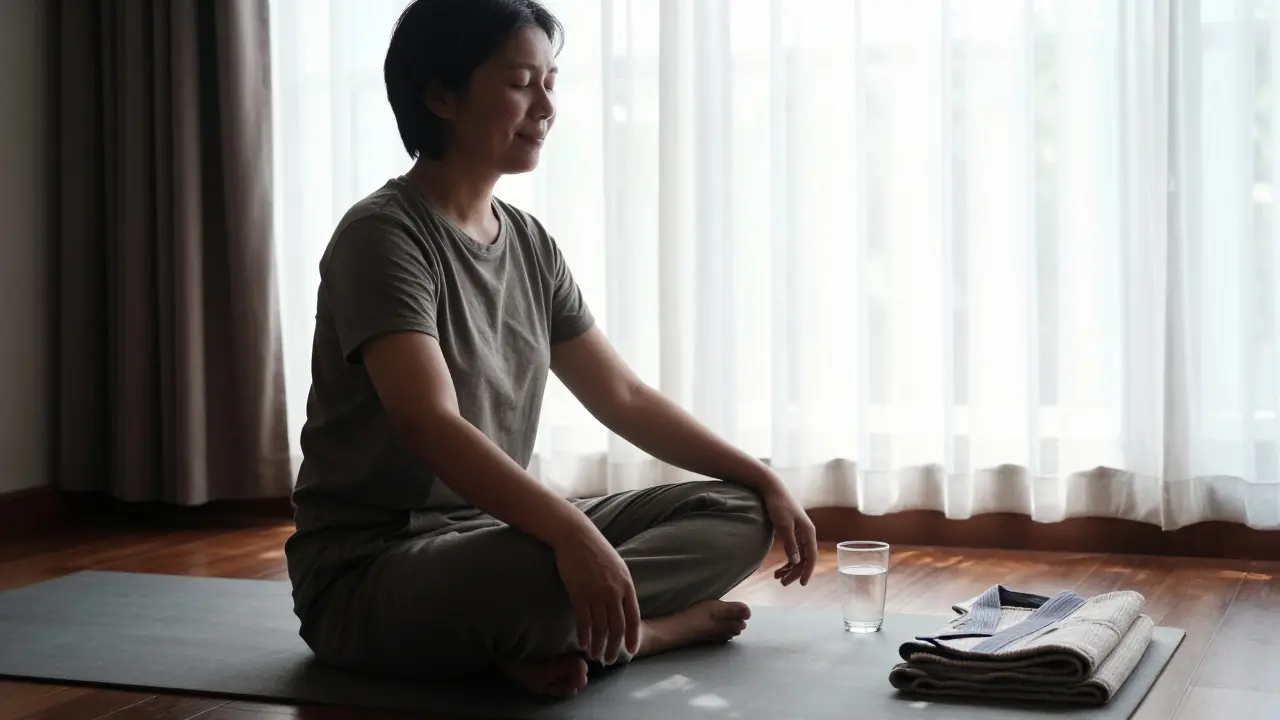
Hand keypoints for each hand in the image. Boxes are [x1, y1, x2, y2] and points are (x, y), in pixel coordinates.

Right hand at [552, 527, 640, 664]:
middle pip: (617, 627)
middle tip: (609, 660)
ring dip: (598, 645)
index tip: (630, 651)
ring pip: (600, 627)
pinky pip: (583, 620)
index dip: (632, 636)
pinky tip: (583, 644)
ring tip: (595, 656)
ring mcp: (596, 593)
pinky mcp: (578, 593)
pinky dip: (584, 635)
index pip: (633, 617)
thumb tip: (624, 605)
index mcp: (626, 585)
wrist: (576, 536)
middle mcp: (614, 591)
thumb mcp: (617, 566)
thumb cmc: (596, 550)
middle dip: (614, 647)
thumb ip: (622, 586)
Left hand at [761, 481, 817, 586]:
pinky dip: (787, 559)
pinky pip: (793, 549)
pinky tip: (780, 567)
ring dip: (790, 568)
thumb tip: (797, 562)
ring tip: (778, 578)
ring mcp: (799, 532)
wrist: (772, 488)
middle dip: (795, 572)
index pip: (811, 556)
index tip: (802, 584)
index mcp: (808, 532)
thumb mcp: (784, 526)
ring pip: (798, 555)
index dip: (807, 571)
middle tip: (782, 584)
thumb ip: (791, 544)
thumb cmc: (778, 506)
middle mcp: (807, 533)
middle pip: (804, 558)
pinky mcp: (791, 530)